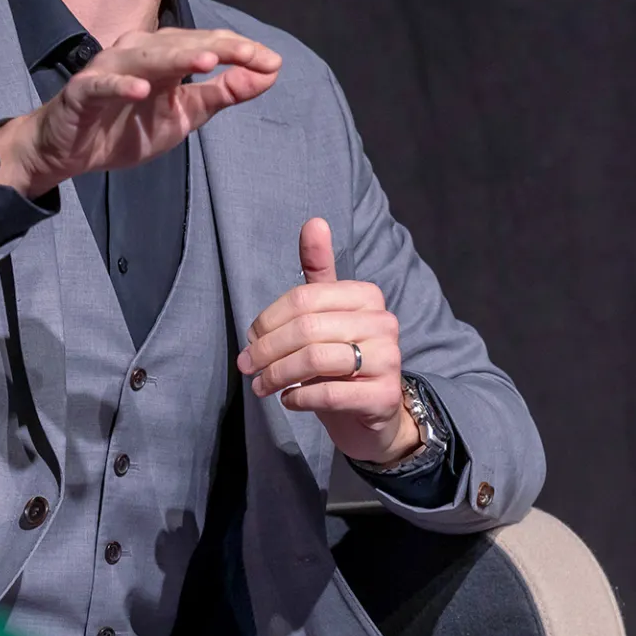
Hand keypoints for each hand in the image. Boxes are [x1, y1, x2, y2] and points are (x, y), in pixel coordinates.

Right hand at [0, 27, 281, 196]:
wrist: (70, 150)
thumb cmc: (127, 125)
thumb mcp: (186, 114)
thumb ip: (224, 94)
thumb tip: (268, 73)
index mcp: (164, 56)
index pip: (207, 44)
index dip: (240, 51)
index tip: (273, 62)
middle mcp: (138, 53)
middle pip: (182, 44)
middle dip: (220, 48)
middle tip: (255, 55)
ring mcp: (108, 70)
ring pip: (146, 58)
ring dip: (176, 57)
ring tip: (208, 60)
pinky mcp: (82, 92)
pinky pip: (102, 86)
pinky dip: (121, 85)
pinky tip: (142, 89)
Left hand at [236, 217, 423, 466]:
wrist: (374, 413)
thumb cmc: (342, 360)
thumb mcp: (328, 313)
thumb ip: (319, 270)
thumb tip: (314, 222)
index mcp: (368, 296)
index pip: (304, 298)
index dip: (268, 320)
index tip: (250, 340)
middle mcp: (384, 322)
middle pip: (306, 328)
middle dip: (267, 350)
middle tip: (247, 367)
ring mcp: (388, 359)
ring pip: (315, 359)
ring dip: (277, 375)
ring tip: (262, 386)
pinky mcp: (383, 396)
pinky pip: (329, 393)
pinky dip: (299, 397)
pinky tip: (289, 399)